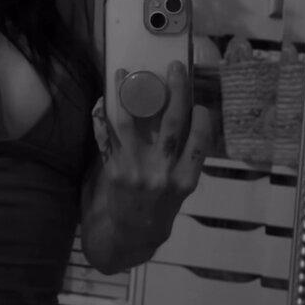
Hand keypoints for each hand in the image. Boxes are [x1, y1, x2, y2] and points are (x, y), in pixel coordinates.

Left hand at [92, 62, 212, 243]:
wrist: (131, 237)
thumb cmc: (160, 209)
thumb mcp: (181, 190)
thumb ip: (184, 158)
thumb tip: (187, 116)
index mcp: (186, 179)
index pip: (201, 140)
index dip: (202, 117)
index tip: (200, 102)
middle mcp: (164, 173)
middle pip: (173, 124)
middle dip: (176, 91)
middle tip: (174, 68)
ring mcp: (136, 171)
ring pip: (132, 124)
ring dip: (128, 94)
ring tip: (125, 73)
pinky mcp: (113, 170)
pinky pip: (106, 137)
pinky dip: (101, 117)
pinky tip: (101, 100)